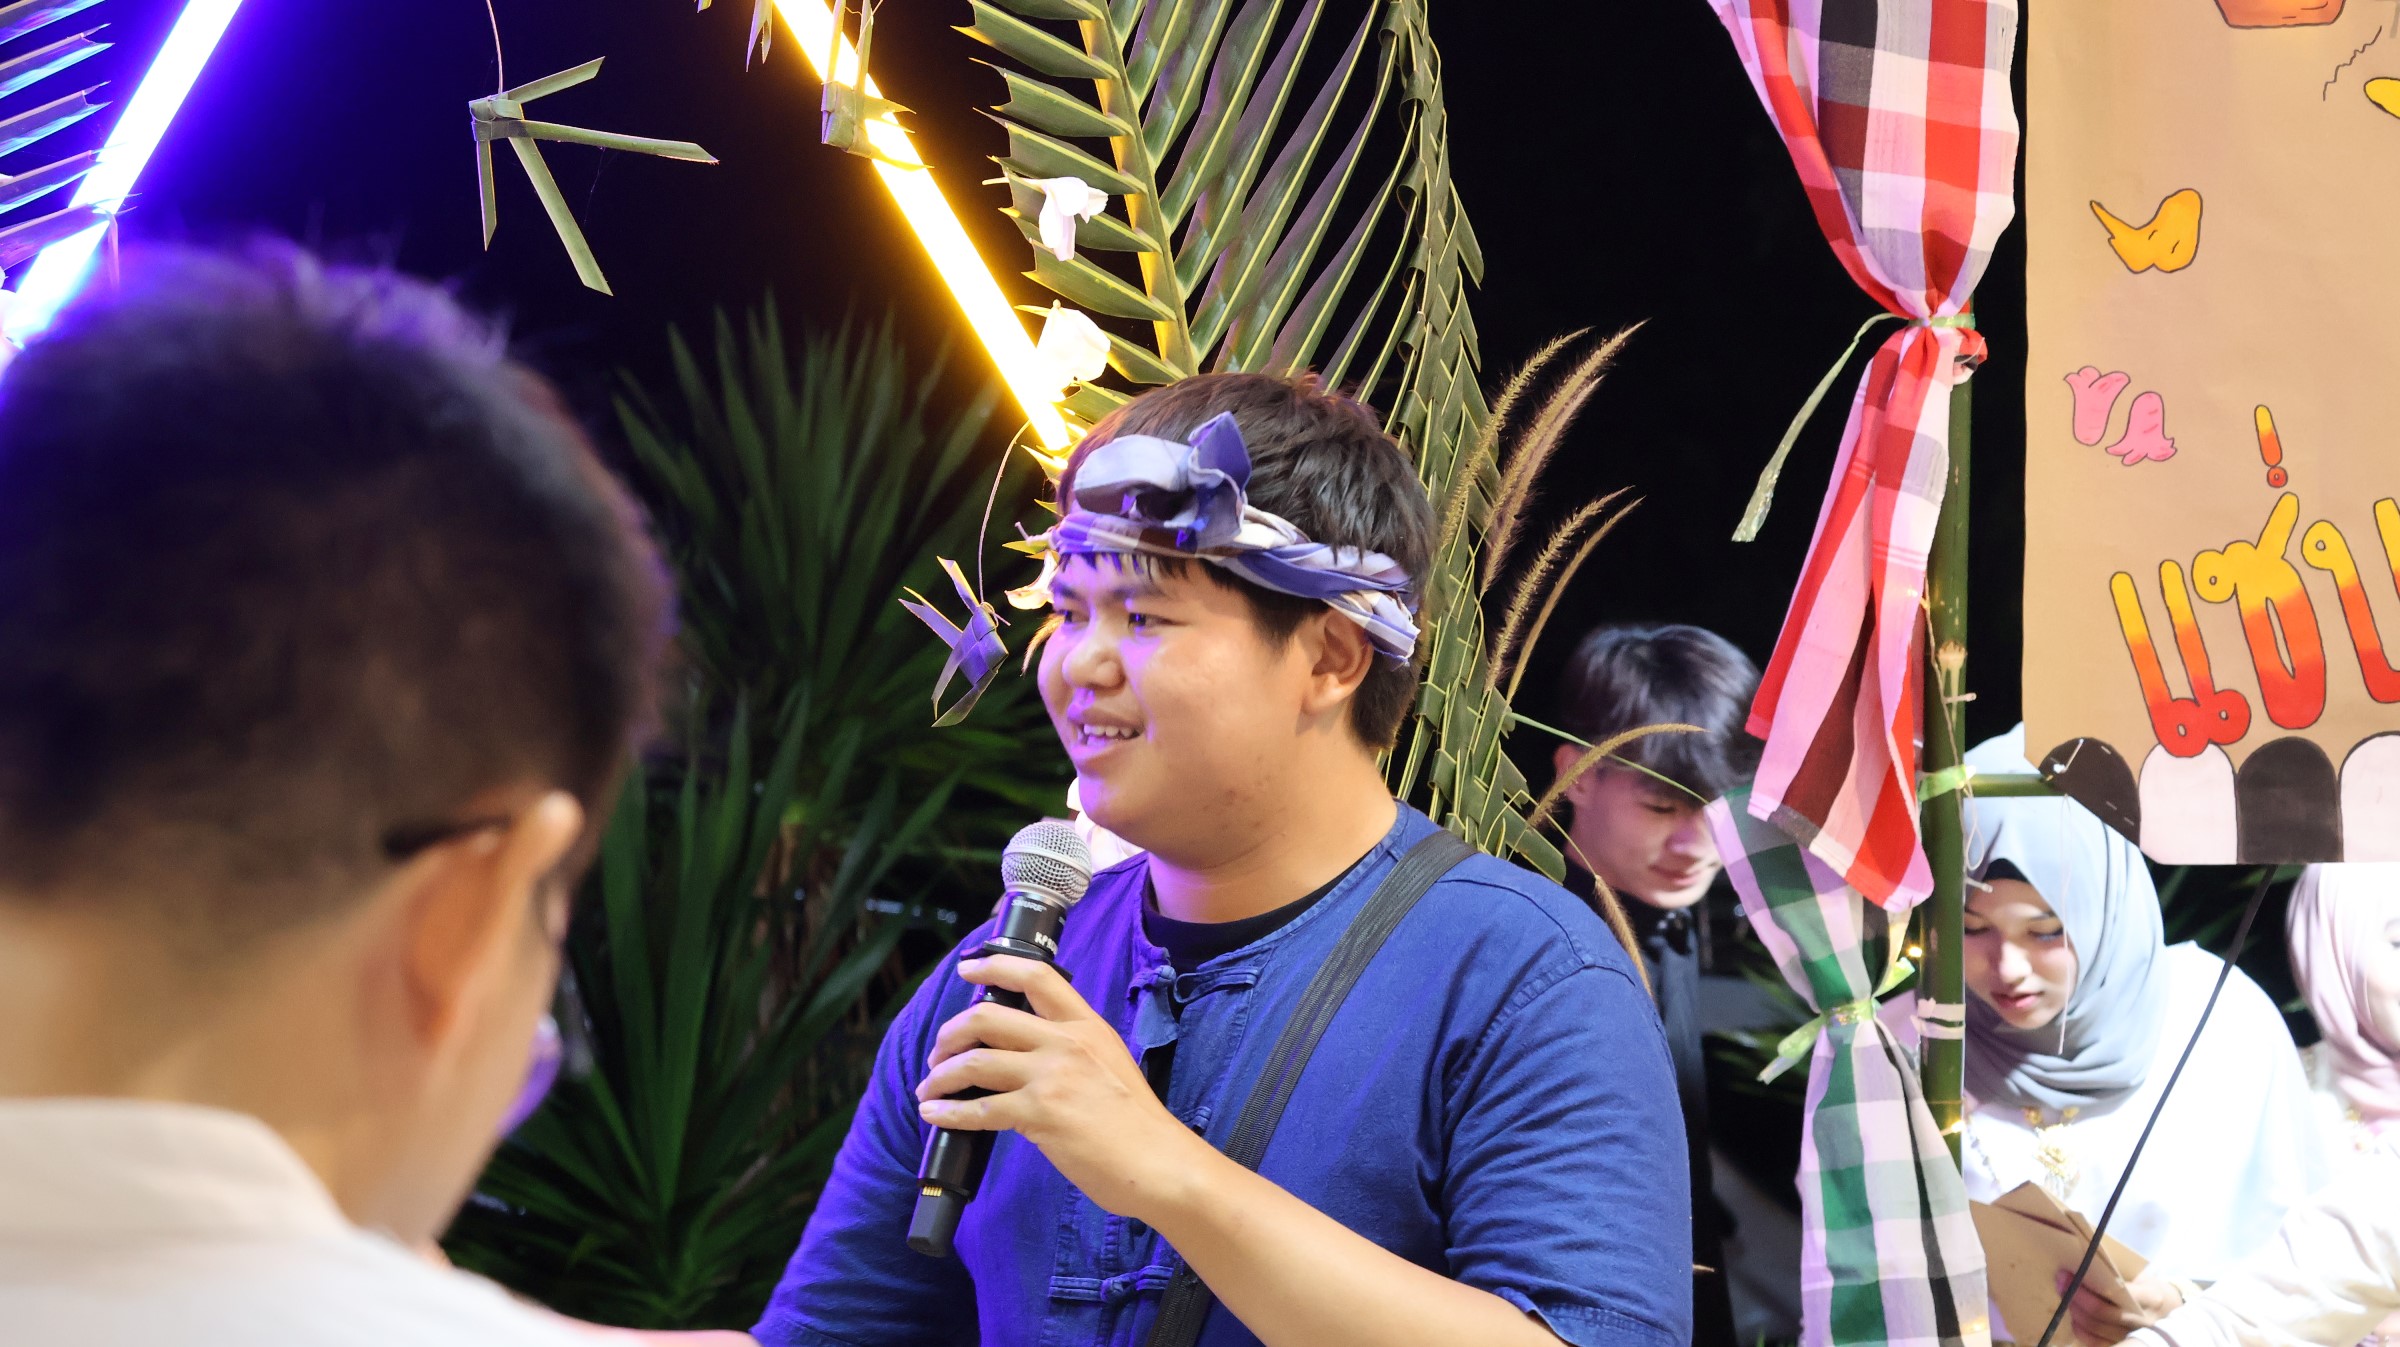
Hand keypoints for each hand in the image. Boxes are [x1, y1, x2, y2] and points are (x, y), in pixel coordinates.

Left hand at [915, 954, 1213, 1220]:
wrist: (1158, 1163)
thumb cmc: (1138, 1124)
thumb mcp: (1110, 1065)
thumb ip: (1071, 1052)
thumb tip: (1027, 1059)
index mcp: (1087, 1026)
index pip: (1037, 977)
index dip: (994, 966)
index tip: (967, 968)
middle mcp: (1066, 1043)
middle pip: (989, 1017)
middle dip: (952, 1032)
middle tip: (939, 1052)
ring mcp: (1051, 1078)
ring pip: (976, 1062)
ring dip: (942, 1075)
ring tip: (930, 1089)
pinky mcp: (1039, 1115)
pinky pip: (979, 1109)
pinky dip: (948, 1112)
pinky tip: (936, 1115)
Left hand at [2056, 1270, 2183, 1345]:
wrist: (2175, 1313)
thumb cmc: (2154, 1290)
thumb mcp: (2145, 1279)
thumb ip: (2119, 1277)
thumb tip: (2084, 1265)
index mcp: (2150, 1298)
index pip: (2114, 1293)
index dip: (2087, 1285)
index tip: (2068, 1273)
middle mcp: (2144, 1321)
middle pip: (2101, 1312)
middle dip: (2075, 1296)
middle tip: (2061, 1282)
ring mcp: (2136, 1336)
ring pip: (2097, 1329)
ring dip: (2075, 1313)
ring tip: (2064, 1297)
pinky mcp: (2128, 1346)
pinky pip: (2098, 1343)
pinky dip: (2082, 1332)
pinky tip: (2074, 1320)